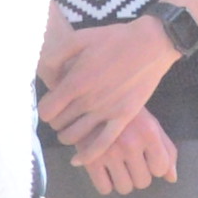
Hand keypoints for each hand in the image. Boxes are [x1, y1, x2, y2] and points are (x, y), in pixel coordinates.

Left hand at [38, 15, 180, 148]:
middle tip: (63, 112)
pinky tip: (78, 159)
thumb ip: (56, 57)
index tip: (53, 102)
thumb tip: (46, 78)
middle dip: (56, 120)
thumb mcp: (80, 38)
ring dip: (67, 135)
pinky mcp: (123, 117)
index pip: (47, 110)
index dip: (46, 108)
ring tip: (71, 127)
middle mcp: (88, 100)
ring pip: (75, 137)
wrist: (151, 43)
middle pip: (59, 124)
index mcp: (76, 81)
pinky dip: (87, 156)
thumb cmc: (114, 38)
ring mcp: (106, 111)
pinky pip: (101, 145)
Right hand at [75, 108, 179, 194]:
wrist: (93, 100)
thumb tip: (172, 178)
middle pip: (143, 182)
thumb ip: (167, 150)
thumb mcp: (151, 125)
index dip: (155, 166)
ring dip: (123, 180)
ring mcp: (109, 152)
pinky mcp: (90, 159)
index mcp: (149, 132)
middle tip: (130, 159)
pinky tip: (104, 168)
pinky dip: (105, 183)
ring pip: (124, 188)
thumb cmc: (128, 115)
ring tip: (118, 164)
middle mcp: (130, 143)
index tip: (147, 157)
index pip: (160, 169)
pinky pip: (104, 189)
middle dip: (138, 173)